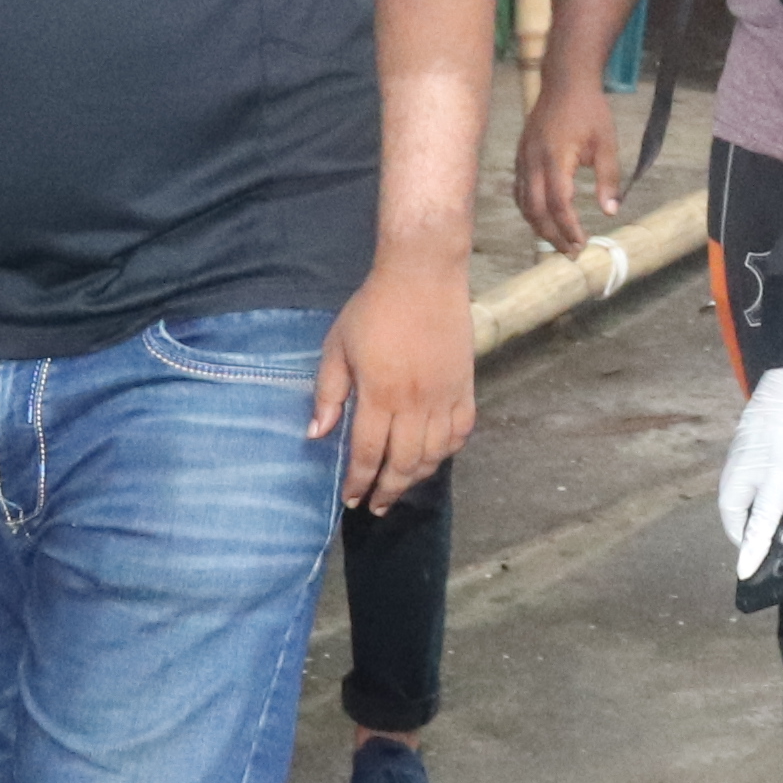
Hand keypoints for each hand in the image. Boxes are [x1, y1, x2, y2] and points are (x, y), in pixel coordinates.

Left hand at [314, 253, 478, 510]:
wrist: (423, 275)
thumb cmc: (373, 308)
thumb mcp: (337, 346)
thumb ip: (328, 393)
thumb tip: (317, 434)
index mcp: (380, 395)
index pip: (368, 454)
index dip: (358, 482)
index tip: (350, 499)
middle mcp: (415, 404)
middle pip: (403, 464)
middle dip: (387, 491)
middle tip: (375, 507)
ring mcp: (444, 397)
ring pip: (434, 455)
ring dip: (415, 477)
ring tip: (400, 487)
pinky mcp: (465, 387)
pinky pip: (460, 433)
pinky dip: (447, 451)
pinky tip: (433, 456)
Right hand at [514, 76, 621, 255]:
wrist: (565, 82)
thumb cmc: (589, 110)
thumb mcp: (606, 143)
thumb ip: (608, 179)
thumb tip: (610, 212)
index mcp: (556, 158)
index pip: (559, 204)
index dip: (569, 228)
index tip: (582, 243)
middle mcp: (534, 161)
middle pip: (537, 210)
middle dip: (552, 235)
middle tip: (570, 252)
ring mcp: (523, 159)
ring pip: (524, 203)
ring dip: (539, 226)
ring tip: (558, 241)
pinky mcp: (521, 156)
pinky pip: (520, 190)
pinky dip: (530, 209)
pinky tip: (543, 218)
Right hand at [716, 365, 782, 577]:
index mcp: (782, 458)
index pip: (763, 512)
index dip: (753, 544)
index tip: (744, 570)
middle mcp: (755, 451)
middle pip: (730, 503)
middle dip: (735, 530)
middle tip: (751, 546)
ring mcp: (745, 436)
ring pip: (726, 484)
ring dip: (732, 509)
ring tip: (750, 524)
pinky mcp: (745, 424)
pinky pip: (731, 466)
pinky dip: (734, 486)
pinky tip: (753, 489)